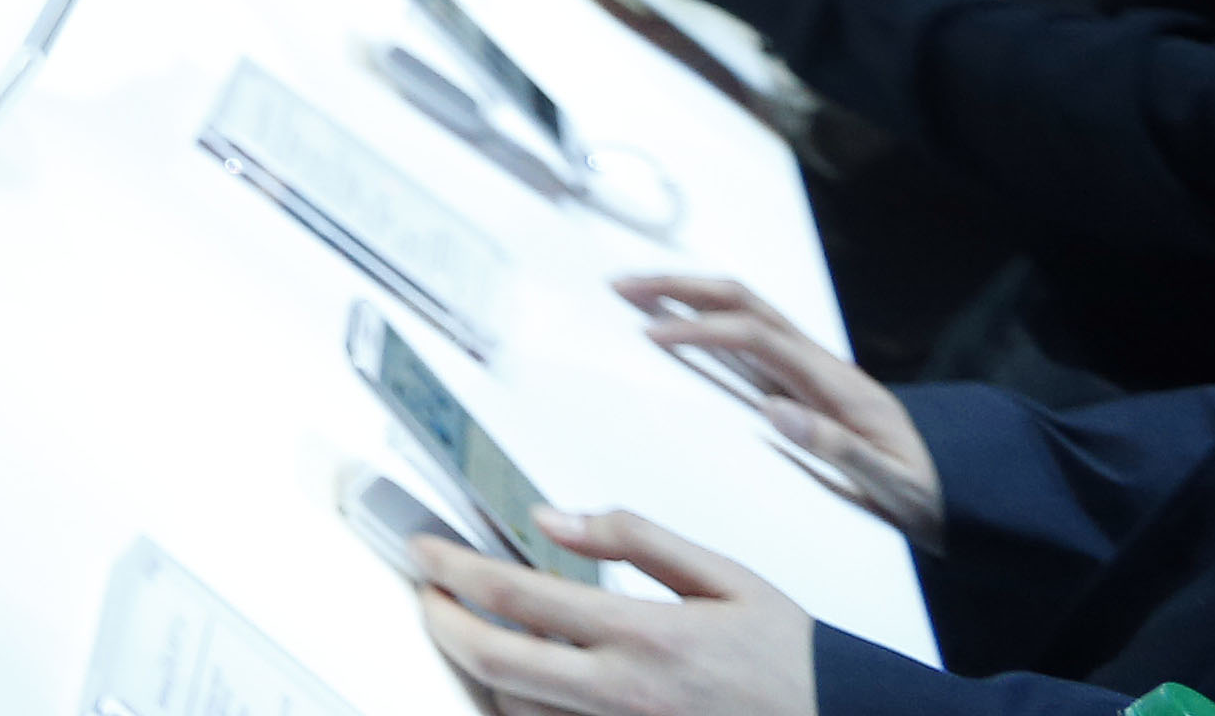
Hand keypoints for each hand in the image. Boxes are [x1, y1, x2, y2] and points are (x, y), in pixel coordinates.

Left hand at [406, 512, 817, 715]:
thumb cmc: (792, 658)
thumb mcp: (724, 576)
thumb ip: (633, 538)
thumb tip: (550, 518)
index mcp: (645, 634)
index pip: (515, 597)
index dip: (452, 569)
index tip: (422, 550)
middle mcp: (624, 693)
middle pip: (494, 660)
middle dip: (442, 622)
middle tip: (427, 593)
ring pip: (514, 709)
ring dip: (482, 671)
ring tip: (472, 631)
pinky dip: (525, 710)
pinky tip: (527, 683)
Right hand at [618, 274, 943, 543]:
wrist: (961, 491)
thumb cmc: (925, 495)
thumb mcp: (892, 488)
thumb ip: (839, 450)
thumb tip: (775, 411)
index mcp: (836, 384)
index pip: (757, 337)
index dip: (702, 330)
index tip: (651, 335)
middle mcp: (822, 363)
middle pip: (746, 302)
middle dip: (682, 287)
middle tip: (623, 287)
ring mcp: (813, 367)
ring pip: (746, 309)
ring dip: (689, 292)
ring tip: (635, 291)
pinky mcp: (804, 380)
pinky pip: (750, 333)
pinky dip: (707, 315)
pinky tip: (677, 321)